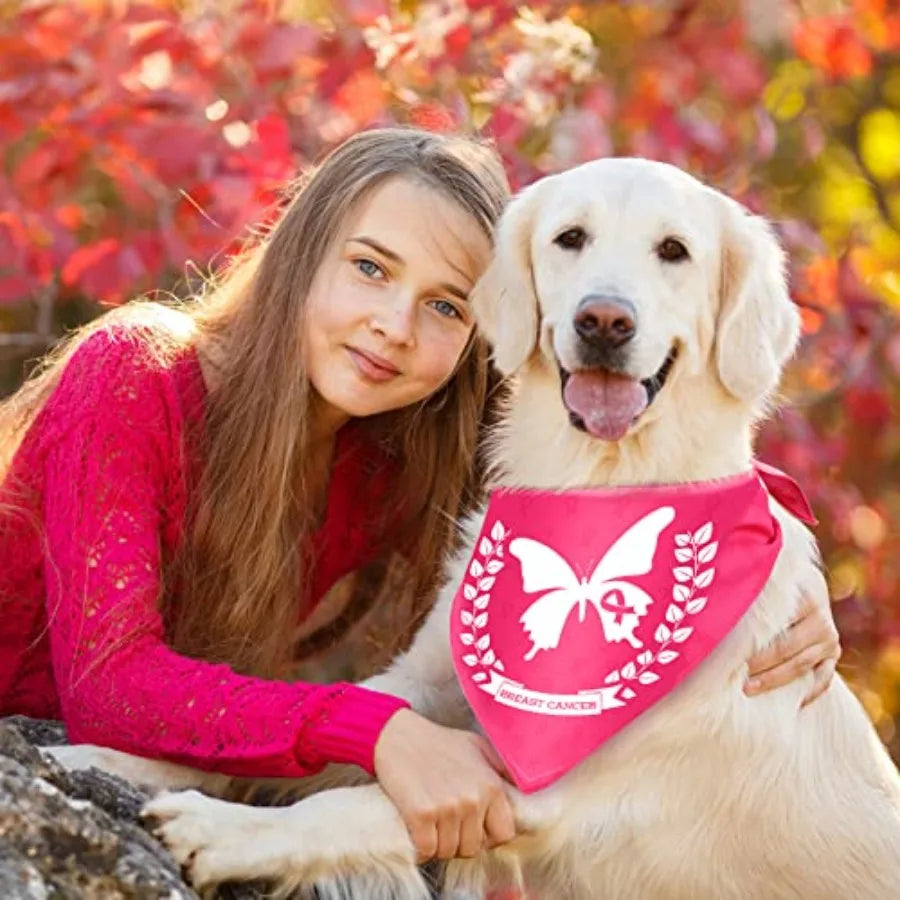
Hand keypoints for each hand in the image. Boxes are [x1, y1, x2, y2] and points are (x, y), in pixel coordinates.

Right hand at [373, 708, 515, 861]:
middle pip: (473, 847)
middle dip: (460, 840)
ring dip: (439, 843)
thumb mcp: (479, 748)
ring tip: (432, 821)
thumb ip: (503, 771)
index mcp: (491, 786)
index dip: (488, 835)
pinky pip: (426, 850)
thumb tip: (524, 792)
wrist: (399, 736)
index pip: (504, 834)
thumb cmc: (439, 742)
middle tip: (447, 822)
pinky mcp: (420, 815)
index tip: (474, 828)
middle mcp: (473, 799)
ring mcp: (447, 808)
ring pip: (448, 851)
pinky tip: (416, 829)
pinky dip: (420, 847)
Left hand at [744, 573, 840, 705]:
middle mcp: (822, 620)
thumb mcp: (764, 582)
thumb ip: (750, 595)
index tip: (731, 653)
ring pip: (802, 667)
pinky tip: (786, 703)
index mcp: (807, 597)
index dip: (754, 641)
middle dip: (761, 665)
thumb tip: (718, 613)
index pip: (778, 623)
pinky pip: (822, 680)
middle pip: (788, 650)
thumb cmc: (774, 584)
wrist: (804, 583)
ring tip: (748, 689)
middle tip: (735, 677)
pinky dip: (805, 693)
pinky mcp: (832, 655)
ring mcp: (829, 640)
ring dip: (774, 680)